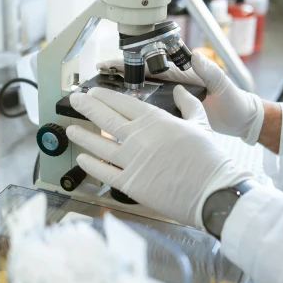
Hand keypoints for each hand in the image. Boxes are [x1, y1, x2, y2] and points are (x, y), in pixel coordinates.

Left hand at [67, 85, 251, 228]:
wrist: (212, 192)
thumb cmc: (210, 158)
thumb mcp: (202, 123)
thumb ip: (188, 105)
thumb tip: (180, 90)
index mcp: (155, 120)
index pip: (122, 102)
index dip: (103, 96)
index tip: (92, 91)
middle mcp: (138, 137)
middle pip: (105, 118)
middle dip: (86, 107)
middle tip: (74, 100)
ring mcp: (131, 161)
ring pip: (98, 145)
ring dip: (82, 136)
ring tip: (70, 129)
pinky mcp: (130, 184)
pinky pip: (104, 172)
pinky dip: (90, 165)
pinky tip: (82, 159)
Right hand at [99, 52, 263, 144]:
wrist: (242, 121)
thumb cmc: (234, 101)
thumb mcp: (224, 85)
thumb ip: (210, 71)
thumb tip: (196, 56)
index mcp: (183, 74)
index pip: (152, 65)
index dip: (131, 62)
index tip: (112, 61)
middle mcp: (174, 85)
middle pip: (141, 78)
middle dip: (119, 74)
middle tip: (98, 74)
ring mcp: (172, 101)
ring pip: (142, 95)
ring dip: (122, 94)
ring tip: (101, 94)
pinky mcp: (173, 117)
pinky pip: (151, 113)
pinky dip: (135, 113)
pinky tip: (119, 118)